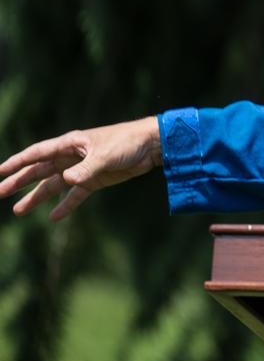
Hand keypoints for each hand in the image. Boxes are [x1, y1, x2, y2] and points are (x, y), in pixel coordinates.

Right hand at [0, 118, 161, 220]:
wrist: (151, 147)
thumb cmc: (127, 142)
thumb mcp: (105, 155)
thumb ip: (86, 168)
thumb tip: (67, 181)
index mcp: (70, 144)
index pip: (36, 153)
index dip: (16, 163)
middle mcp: (71, 156)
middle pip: (39, 171)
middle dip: (18, 182)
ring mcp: (82, 169)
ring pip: (53, 185)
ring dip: (36, 197)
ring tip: (18, 211)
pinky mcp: (95, 180)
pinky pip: (76, 195)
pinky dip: (66, 205)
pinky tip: (54, 217)